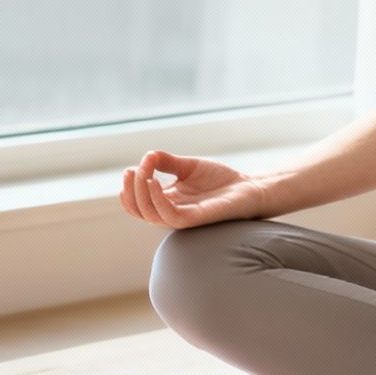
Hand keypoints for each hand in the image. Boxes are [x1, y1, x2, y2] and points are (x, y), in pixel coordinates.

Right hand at [118, 150, 269, 228]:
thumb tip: (147, 156)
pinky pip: (170, 215)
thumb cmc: (220, 180)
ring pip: (150, 214)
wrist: (248, 187)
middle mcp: (171, 212)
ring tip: (145, 174)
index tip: (129, 169)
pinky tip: (156, 182)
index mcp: (167, 201)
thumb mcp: (188, 166)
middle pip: (139, 210)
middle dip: (130, 190)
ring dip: (141, 194)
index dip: (127, 189)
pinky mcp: (196, 218)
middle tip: (132, 170)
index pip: (136, 204)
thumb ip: (167, 162)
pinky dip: (158, 199)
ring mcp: (182, 217)